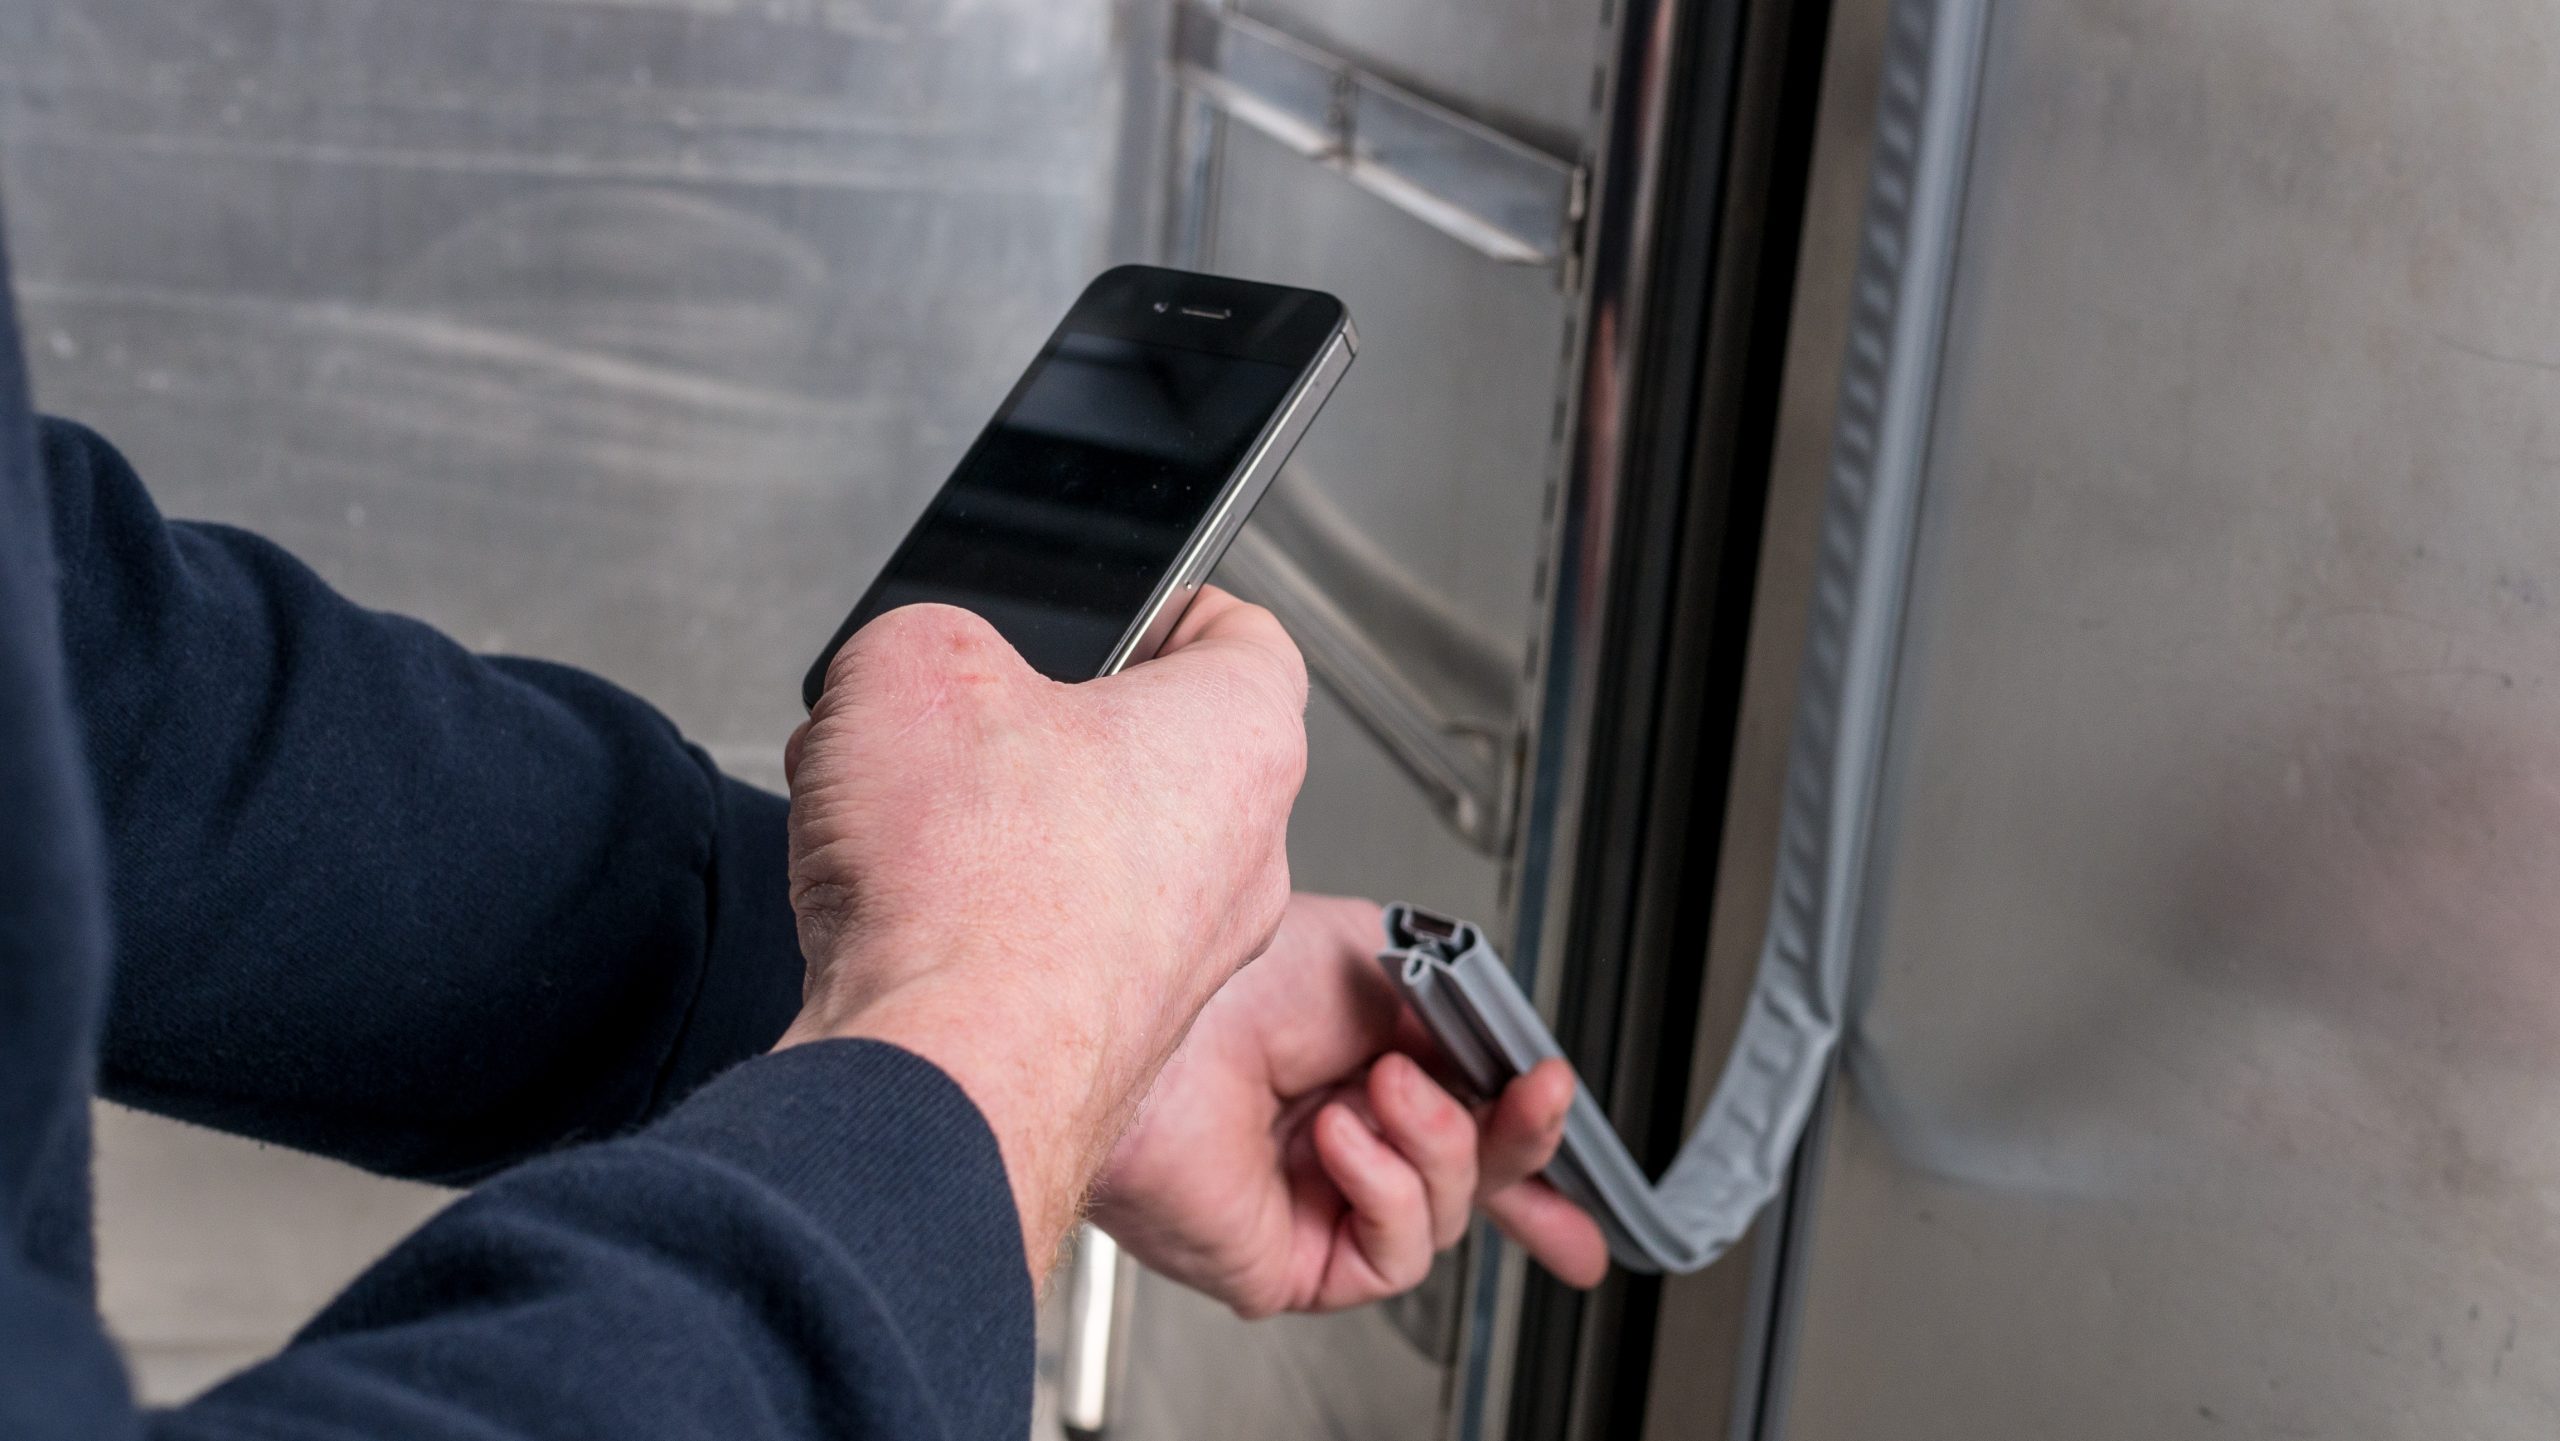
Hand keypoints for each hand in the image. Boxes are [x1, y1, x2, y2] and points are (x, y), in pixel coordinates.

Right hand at [775, 591, 1307, 1277]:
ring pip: (1102, 860)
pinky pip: (1059, 951)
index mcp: (1242, 735)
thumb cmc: (971, 885)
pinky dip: (985, 928)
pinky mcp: (1123, 1042)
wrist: (942, 1077)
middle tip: (964, 727)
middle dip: (1047, 734)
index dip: (1159, 607)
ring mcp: (1192, 964)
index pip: (1241, 633)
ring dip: (1004, 835)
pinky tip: (909, 921)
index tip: (1108, 617)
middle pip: (1158, 755)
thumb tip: (920, 672)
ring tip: (907, 830)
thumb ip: (931, 637)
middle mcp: (1248, 857)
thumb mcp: (912, 662)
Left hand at [1091, 894, 1609, 1315]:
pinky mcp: (1289, 1265)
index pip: (1460, 1120)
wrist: (1154, 1021)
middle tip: (1540, 1096)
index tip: (1561, 1107)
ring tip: (1379, 1085)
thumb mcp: (1376, 959)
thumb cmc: (1225, 981)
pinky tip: (1338, 1139)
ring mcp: (1311, 1205)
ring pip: (1444, 1216)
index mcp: (1350, 1068)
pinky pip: (1390, 1256)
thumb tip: (1498, 1058)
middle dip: (1521, 1144)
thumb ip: (1453, 1011)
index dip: (1527, 1133)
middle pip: (1471, 1179)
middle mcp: (1331, 1142)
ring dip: (1433, 1141)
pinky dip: (1383, 1188)